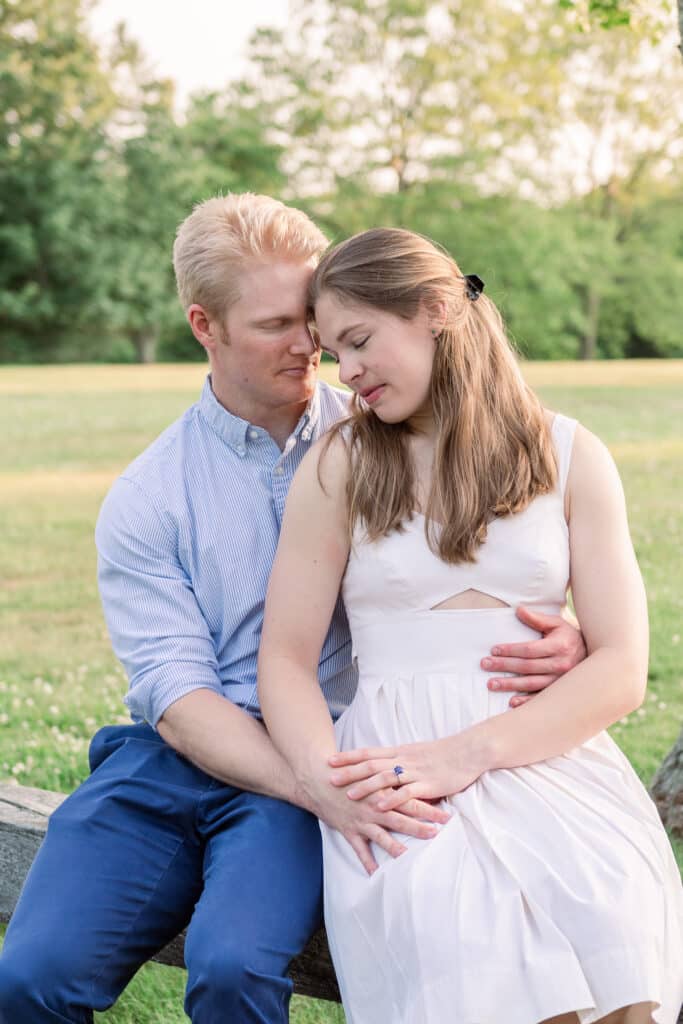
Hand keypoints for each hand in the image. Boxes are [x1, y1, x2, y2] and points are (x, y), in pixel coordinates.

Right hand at [300, 770, 448, 875]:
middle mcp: (374, 806)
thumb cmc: (350, 774)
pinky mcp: (349, 830)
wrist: (320, 779)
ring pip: (382, 836)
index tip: (448, 815)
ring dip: (397, 846)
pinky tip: (376, 874)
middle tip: (438, 834)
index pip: (411, 800)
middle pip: (401, 818)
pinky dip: (367, 862)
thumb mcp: (372, 772)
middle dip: (421, 826)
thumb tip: (417, 783)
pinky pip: (359, 849)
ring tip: (410, 856)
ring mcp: (361, 820)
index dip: (430, 808)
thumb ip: (393, 780)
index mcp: (383, 790)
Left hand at [329, 732, 487, 812]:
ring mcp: (415, 772)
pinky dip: (391, 799)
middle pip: (371, 765)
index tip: (330, 760)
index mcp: (400, 752)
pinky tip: (379, 807)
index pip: (369, 752)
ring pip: (385, 778)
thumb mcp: (417, 753)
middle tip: (329, 778)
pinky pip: (406, 792)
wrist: (468, 751)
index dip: (349, 757)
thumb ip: (400, 759)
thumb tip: (383, 766)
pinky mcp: (427, 784)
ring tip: (349, 795)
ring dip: (365, 787)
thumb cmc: (443, 753)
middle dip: (349, 772)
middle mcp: (403, 760)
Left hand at [481, 605, 586, 707]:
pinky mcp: (560, 692)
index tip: (494, 650)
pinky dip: (527, 701)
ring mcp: (561, 681)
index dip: (511, 650)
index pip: (530, 649)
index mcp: (559, 646)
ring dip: (510, 685)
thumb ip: (537, 619)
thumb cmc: (569, 637)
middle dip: (504, 666)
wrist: (595, 657)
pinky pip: (541, 698)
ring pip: (532, 684)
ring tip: (491, 684)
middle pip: (527, 667)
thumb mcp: (557, 624)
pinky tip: (512, 702)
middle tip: (485, 665)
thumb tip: (518, 610)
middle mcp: (561, 665)